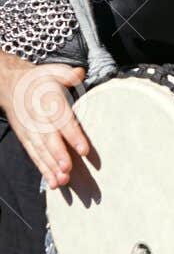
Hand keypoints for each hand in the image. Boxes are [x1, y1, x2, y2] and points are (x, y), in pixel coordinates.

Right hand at [0, 59, 90, 186]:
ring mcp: (30, 131)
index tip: (84, 150)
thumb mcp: (52, 71)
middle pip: (49, 140)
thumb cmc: (38, 80)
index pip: (61, 120)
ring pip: (41, 152)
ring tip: (62, 182)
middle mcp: (37, 119)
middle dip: (58, 156)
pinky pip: (35, 156)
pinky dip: (43, 169)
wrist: (9, 85)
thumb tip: (80, 73)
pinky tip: (53, 182)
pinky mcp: (26, 139)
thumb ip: (67, 74)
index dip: (72, 135)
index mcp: (46, 102)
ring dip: (51, 168)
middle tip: (69, 170)